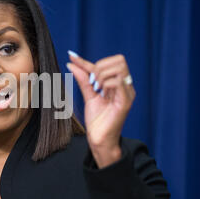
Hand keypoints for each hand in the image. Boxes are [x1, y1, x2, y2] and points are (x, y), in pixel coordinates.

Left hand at [66, 51, 135, 168]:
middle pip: (119, 60)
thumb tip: (72, 63)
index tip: (72, 58)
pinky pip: (118, 82)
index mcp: (118, 83)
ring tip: (97, 89)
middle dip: (100, 67)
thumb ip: (83, 79)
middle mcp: (126, 86)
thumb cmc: (97, 120)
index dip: (88, 60)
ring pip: (119, 69)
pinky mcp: (126, 102)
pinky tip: (101, 93)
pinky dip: (106, 83)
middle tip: (92, 82)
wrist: (98, 139)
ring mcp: (127, 94)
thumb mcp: (88, 95)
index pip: (108, 62)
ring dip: (103, 75)